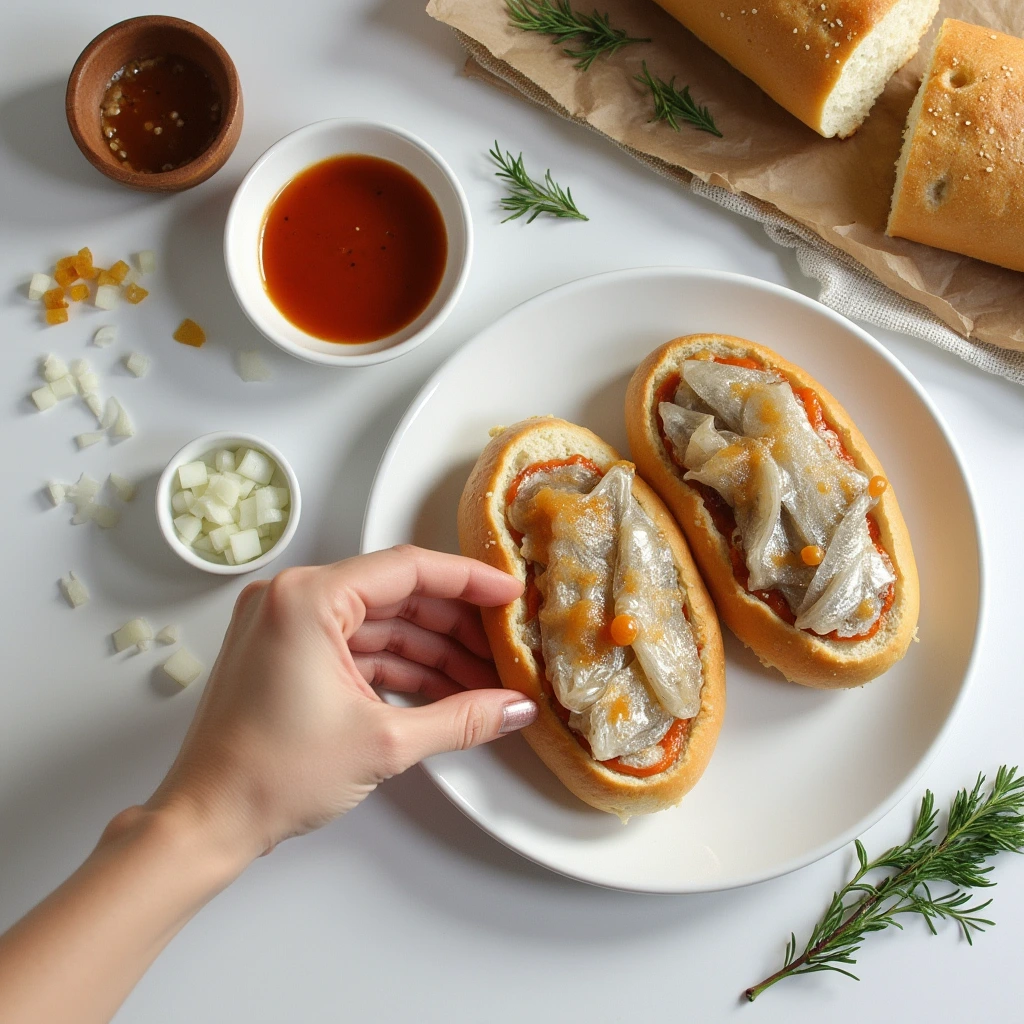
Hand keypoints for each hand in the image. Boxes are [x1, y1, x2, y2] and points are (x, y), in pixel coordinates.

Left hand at [146, 546, 534, 864]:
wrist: (205, 821)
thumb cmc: (269, 775)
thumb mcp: (384, 742)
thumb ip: (461, 719)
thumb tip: (513, 709)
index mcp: (307, 597)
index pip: (408, 568)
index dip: (469, 581)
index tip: (509, 592)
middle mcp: (290, 598)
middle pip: (395, 595)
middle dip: (453, 626)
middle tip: (501, 647)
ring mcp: (283, 624)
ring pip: (378, 623)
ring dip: (429, 651)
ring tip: (480, 682)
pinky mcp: (283, 653)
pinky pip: (354, 646)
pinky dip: (395, 666)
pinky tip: (438, 692)